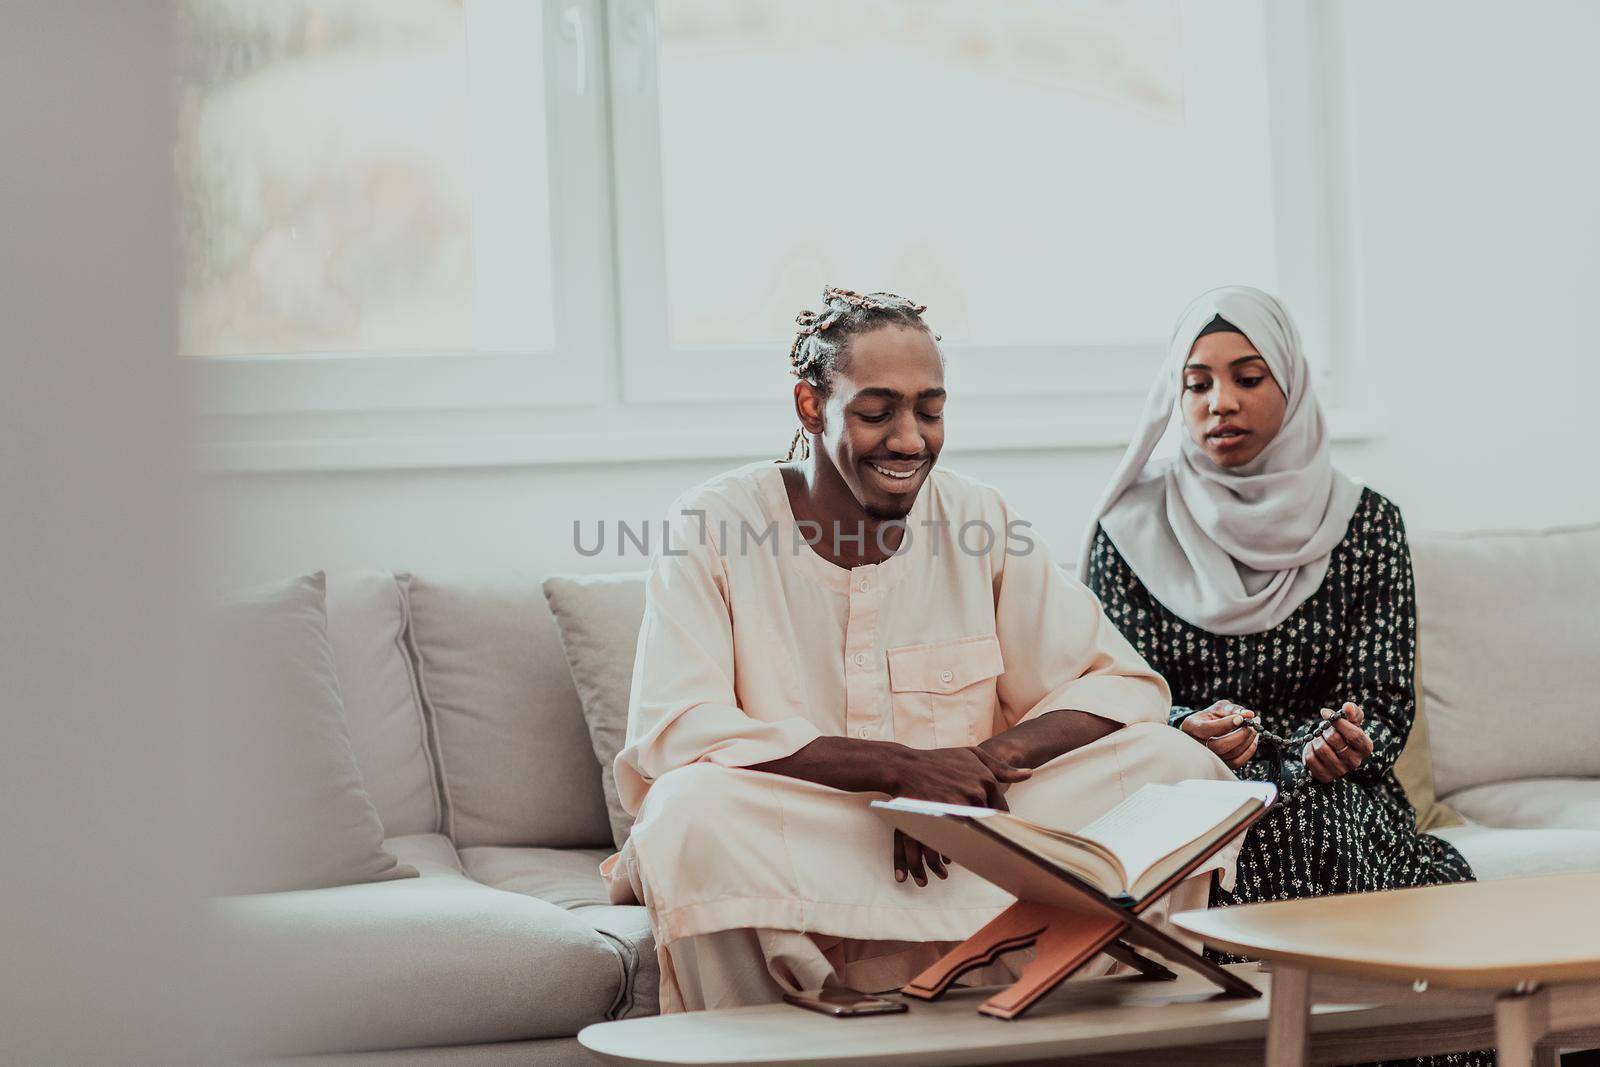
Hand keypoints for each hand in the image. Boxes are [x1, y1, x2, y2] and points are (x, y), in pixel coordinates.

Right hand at [889, 746, 1031, 886]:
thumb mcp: (972, 755)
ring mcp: (960, 803)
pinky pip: (956, 835)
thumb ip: (1001, 767)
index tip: (997, 833)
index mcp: (986, 778)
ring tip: (963, 848)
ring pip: (974, 832)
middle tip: (982, 843)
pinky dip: (955, 844)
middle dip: (985, 833)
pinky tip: (949, 852)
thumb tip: (1028, 774)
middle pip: (988, 823)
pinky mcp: (943, 814)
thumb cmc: (940, 760)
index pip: (1001, 810)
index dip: (998, 823)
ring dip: (970, 841)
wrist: (905, 766)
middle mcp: (976, 791)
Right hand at [1179, 700, 1259, 769]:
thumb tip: (1249, 714)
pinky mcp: (1221, 764)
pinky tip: (1252, 738)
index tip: (1240, 718)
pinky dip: (1249, 749)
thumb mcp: (1217, 708)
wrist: (1206, 729)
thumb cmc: (1210, 718)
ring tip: (1254, 728)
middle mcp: (1198, 744)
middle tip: (1252, 724)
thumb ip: (1232, 709)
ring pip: (1231, 754)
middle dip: (1240, 735)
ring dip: (1248, 741)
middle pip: (1220, 746)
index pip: (1207, 729)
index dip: (1225, 724)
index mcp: (1192, 727)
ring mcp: (1209, 756)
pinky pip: (1238, 761)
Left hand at [1302, 702, 1373, 782]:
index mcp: (1365, 747)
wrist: (1332, 751)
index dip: (1338, 722)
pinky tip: (1313, 748)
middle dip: (1325, 729)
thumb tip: (1348, 707)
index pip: (1354, 735)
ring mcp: (1340, 771)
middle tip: (1323, 729)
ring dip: (1316, 739)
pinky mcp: (1325, 777)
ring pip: (1321, 748)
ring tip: (1319, 738)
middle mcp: (1355, 762)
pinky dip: (1308, 749)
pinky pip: (1311, 759)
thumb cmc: (1344, 733)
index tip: (1325, 712)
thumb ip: (1353, 712)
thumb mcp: (1351, 721)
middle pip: (1334, 740)